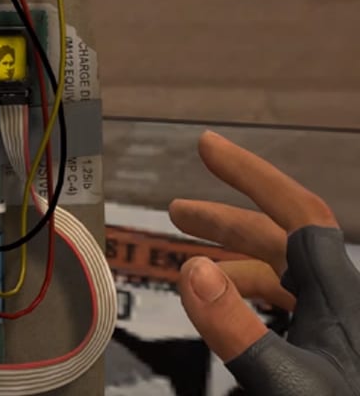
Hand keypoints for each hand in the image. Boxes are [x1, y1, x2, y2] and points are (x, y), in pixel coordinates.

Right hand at [170, 131, 359, 394]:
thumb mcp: (290, 385)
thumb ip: (236, 331)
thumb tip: (192, 272)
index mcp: (340, 297)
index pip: (294, 214)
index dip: (249, 174)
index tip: (207, 147)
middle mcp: (341, 304)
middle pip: (281, 241)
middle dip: (225, 221)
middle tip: (177, 211)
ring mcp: (338, 330)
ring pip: (282, 277)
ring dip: (232, 261)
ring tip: (188, 263)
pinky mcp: (331, 355)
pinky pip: (287, 310)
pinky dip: (249, 299)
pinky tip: (227, 308)